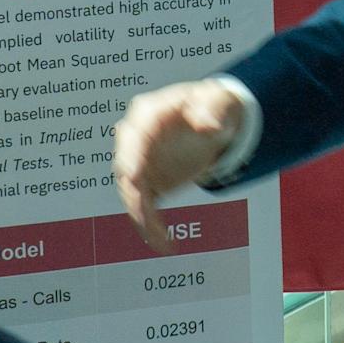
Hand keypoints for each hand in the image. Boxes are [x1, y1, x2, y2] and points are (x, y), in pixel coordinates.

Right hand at [113, 79, 245, 252]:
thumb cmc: (211, 104)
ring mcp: (140, 163)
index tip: (133, 176)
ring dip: (143, 217)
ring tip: (159, 238)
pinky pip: (145, 206)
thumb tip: (208, 126)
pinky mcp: (148, 183)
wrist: (215, 118)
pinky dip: (151, 225)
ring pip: (132, 195)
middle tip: (144, 217)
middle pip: (126, 170)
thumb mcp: (217, 100)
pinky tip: (162, 242)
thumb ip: (211, 110)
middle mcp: (137, 140)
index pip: (134, 136)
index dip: (131, 156)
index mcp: (149, 115)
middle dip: (133, 195)